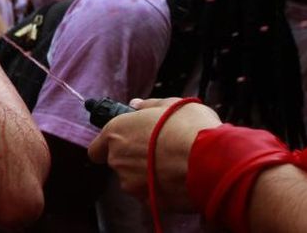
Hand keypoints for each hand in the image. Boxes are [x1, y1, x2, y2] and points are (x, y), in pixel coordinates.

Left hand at [87, 98, 221, 211]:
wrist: (209, 162)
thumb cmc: (189, 127)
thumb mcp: (171, 105)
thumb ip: (148, 105)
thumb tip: (135, 105)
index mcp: (116, 132)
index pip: (97, 147)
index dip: (108, 146)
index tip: (124, 142)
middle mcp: (117, 159)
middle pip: (117, 163)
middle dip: (133, 159)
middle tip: (157, 149)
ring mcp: (131, 183)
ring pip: (133, 180)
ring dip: (146, 174)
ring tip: (172, 164)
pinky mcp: (149, 202)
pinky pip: (150, 194)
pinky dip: (160, 189)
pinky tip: (178, 178)